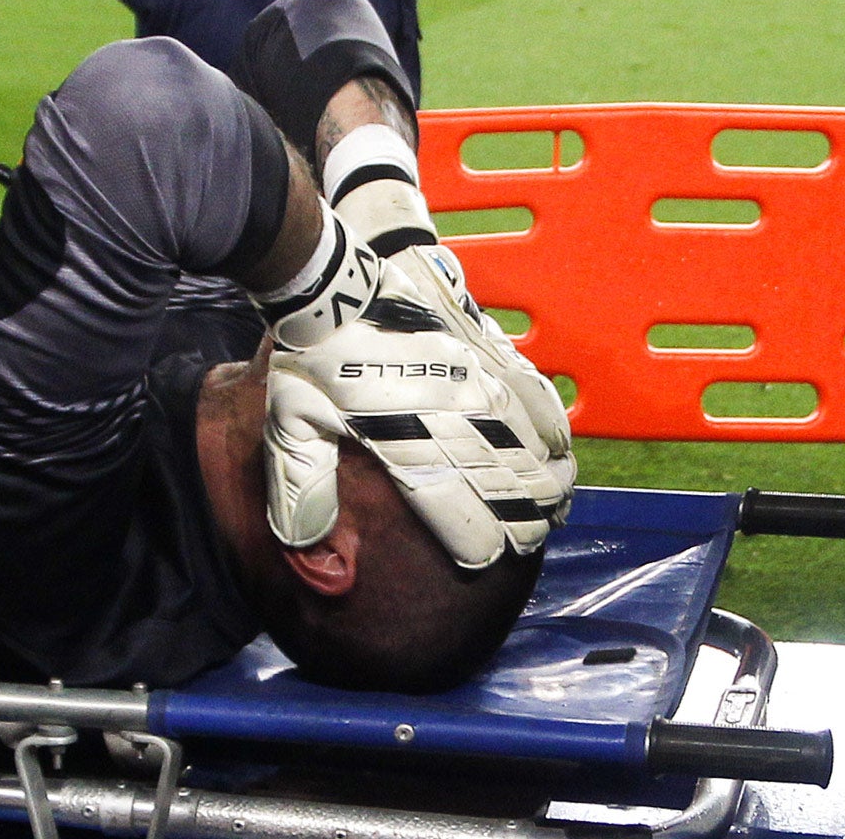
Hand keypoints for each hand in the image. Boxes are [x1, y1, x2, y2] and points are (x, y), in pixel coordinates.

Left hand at [261, 208, 573, 568]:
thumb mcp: (291, 424)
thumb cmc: (311, 358)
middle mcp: (464, 418)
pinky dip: (554, 432)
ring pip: (543, 448)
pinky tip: (553, 448)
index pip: (469, 520)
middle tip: (521, 541)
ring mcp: (486, 381)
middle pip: (520, 490)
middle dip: (526, 524)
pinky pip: (542, 399)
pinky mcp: (493, 350)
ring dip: (548, 482)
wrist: (335, 282)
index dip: (479, 549)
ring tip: (546, 505)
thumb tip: (308, 550)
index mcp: (415, 444)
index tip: (479, 561)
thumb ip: (303, 489)